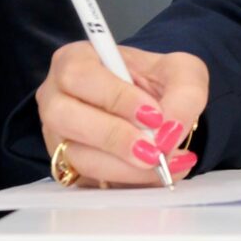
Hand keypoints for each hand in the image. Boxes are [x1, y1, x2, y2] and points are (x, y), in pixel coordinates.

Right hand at [34, 41, 208, 187]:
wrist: (157, 109)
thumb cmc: (159, 81)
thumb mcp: (183, 72)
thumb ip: (184, 95)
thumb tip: (168, 132)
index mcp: (75, 60)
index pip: (80, 76)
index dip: (115, 97)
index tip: (154, 115)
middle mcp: (56, 98)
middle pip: (66, 118)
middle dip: (114, 137)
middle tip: (154, 150)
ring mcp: (57, 135)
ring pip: (77, 156)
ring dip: (124, 166)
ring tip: (166, 163)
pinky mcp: (67, 166)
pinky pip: (88, 180)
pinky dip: (126, 181)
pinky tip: (157, 175)